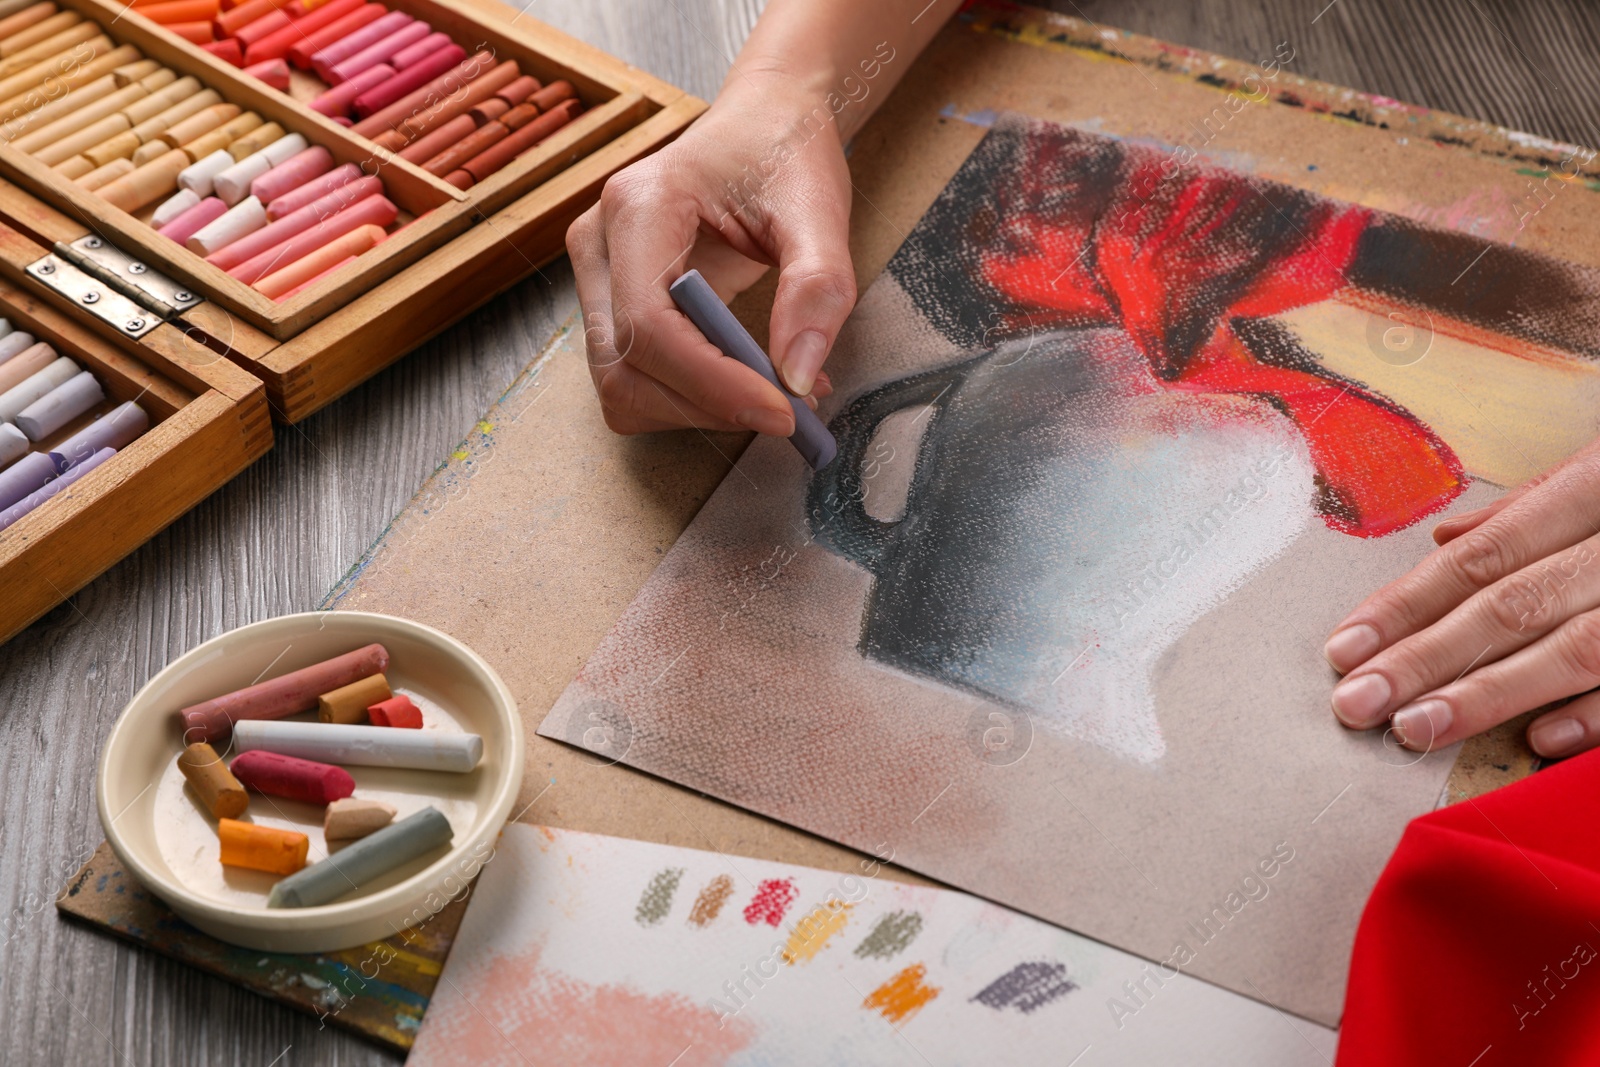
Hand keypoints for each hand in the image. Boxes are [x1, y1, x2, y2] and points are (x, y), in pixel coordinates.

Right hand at [566, 78, 851, 435]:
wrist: (764, 124)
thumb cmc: (783, 151)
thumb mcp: (818, 208)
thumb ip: (817, 288)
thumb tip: (798, 378)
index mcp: (638, 206)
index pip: (648, 326)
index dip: (712, 383)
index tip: (782, 408)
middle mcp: (600, 243)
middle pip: (625, 369)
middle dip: (707, 405)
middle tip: (787, 410)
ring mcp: (598, 277)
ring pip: (622, 387)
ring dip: (698, 410)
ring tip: (772, 391)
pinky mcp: (613, 304)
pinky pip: (637, 379)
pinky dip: (692, 399)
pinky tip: (744, 379)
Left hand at [1324, 436, 1599, 755]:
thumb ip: (1533, 510)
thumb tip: (1446, 543)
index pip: (1487, 554)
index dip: (1408, 602)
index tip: (1342, 647)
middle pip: (1515, 603)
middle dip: (1426, 657)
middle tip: (1353, 703)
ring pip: (1578, 647)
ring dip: (1491, 694)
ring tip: (1413, 729)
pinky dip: (1598, 713)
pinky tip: (1539, 741)